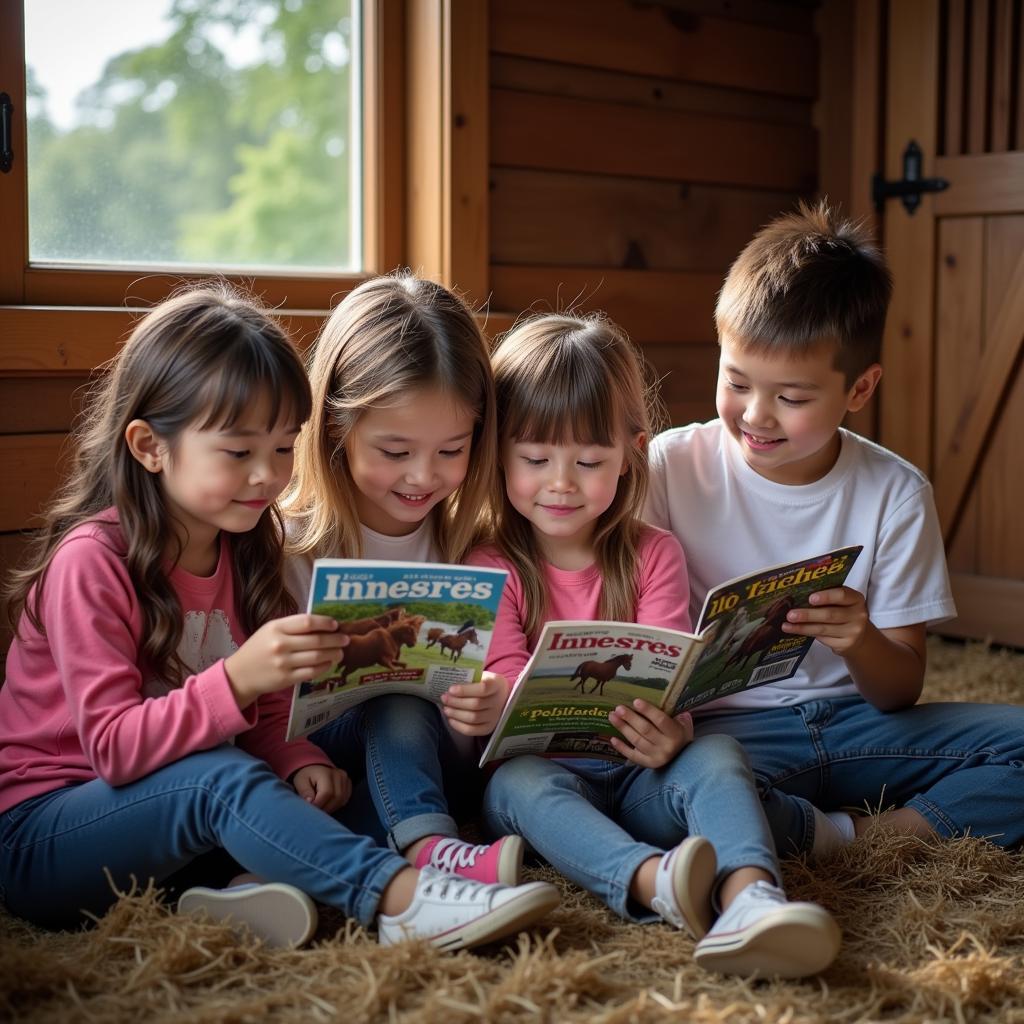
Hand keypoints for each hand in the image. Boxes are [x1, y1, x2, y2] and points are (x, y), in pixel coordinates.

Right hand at [224, 614, 347, 707]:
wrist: (240, 674)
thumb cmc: (259, 648)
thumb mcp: (270, 630)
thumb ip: (293, 627)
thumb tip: (323, 624)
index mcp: (276, 628)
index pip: (307, 622)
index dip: (325, 622)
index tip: (335, 624)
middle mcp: (280, 644)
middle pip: (316, 640)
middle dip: (336, 639)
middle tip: (345, 639)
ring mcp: (283, 663)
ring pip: (317, 657)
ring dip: (334, 654)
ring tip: (340, 652)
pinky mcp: (286, 679)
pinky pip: (312, 672)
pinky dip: (324, 667)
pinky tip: (329, 663)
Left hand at [291, 763, 351, 813]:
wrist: (314, 768)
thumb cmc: (306, 776)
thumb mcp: (300, 782)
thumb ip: (305, 792)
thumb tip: (311, 802)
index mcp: (326, 773)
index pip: (327, 793)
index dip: (319, 804)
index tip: (310, 810)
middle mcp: (339, 775)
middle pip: (336, 798)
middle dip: (325, 808)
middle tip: (315, 812)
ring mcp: (345, 779)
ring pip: (341, 800)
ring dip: (331, 808)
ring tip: (321, 808)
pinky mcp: (348, 785)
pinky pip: (345, 800)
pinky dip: (336, 805)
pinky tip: (328, 805)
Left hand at [441, 672, 510, 735]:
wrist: (498, 695)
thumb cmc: (484, 683)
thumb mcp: (480, 676)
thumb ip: (468, 678)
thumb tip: (448, 683)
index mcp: (497, 684)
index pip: (483, 688)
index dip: (465, 690)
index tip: (451, 689)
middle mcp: (498, 702)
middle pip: (476, 704)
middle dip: (456, 702)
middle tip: (444, 698)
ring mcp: (494, 716)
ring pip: (473, 718)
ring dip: (456, 714)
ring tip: (446, 708)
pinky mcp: (489, 727)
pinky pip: (472, 730)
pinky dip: (459, 726)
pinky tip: (451, 718)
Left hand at [608, 701, 692, 768]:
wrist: (684, 758)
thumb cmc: (679, 735)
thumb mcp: (683, 724)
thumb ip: (674, 713)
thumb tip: (661, 698)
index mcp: (676, 734)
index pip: (661, 720)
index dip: (648, 710)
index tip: (635, 701)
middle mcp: (666, 747)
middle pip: (645, 730)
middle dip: (630, 718)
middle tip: (618, 708)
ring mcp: (656, 757)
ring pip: (637, 741)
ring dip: (623, 728)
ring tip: (612, 717)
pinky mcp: (648, 764)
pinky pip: (633, 756)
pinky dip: (622, 747)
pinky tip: (612, 738)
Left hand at [781, 587, 870, 655]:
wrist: (858, 636)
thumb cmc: (844, 612)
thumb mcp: (841, 602)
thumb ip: (827, 596)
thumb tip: (798, 595)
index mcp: (856, 599)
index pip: (842, 595)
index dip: (826, 596)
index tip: (810, 598)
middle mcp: (858, 615)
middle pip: (830, 615)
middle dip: (808, 615)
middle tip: (790, 614)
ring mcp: (853, 632)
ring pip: (823, 629)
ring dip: (802, 627)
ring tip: (786, 625)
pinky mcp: (845, 645)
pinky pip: (823, 639)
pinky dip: (807, 634)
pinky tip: (796, 631)